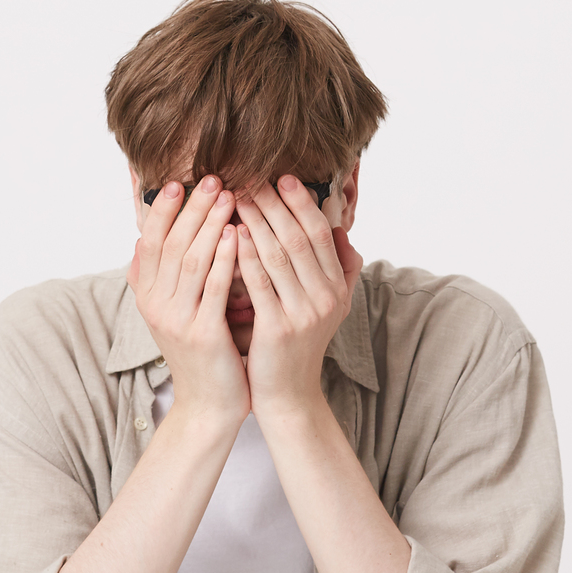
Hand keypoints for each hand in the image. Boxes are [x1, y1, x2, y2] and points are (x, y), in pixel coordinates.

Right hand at [128, 176, 248, 429]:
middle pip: (172, 244)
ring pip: (191, 260)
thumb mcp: (172, 312)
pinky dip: (224, 259)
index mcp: (147, 295)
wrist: (208, 404)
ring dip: (210, 225)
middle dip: (192, 209)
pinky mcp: (201, 334)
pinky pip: (213, 288)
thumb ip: (157, 278)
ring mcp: (177, 320)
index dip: (162, 210)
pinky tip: (236, 236)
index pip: (150, 241)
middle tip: (212, 179)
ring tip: (228, 197)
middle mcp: (155, 305)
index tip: (178, 182)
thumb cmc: (199, 353)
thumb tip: (140, 240)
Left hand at [234, 177, 363, 414]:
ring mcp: (304, 314)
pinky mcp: (278, 329)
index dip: (303, 203)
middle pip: (299, 238)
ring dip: (256, 222)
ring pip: (278, 255)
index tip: (283, 177)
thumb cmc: (298, 344)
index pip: (321, 234)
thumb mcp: (328, 307)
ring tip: (236, 198)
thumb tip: (341, 231)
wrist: (288, 395)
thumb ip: (337, 270)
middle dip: (275, 205)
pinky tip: (231, 234)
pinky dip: (245, 254)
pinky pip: (259, 282)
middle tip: (251, 178)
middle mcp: (326, 298)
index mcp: (337, 288)